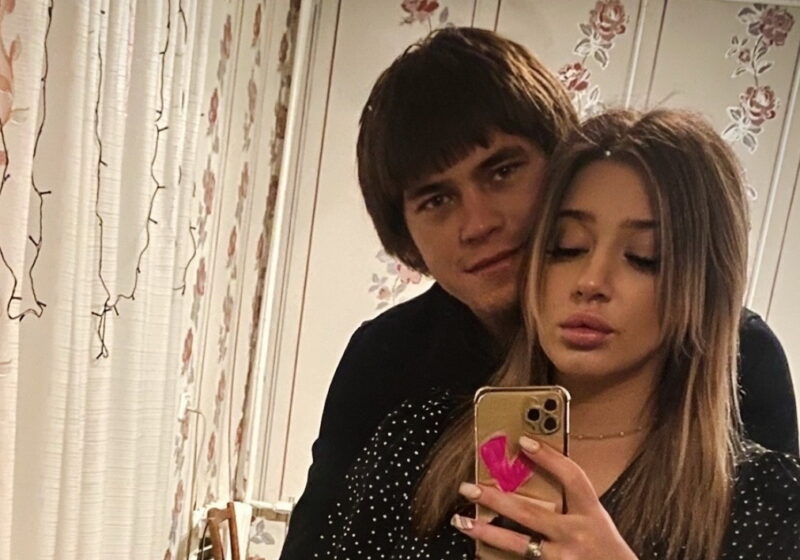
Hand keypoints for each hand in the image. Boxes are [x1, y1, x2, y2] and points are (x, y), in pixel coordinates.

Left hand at [451, 436, 637, 559]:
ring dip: (486, 532)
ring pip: (519, 544)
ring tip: (462, 520)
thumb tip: (528, 475)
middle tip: (468, 486)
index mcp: (591, 513)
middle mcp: (577, 535)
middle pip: (531, 514)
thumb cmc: (605, 547)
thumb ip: (570, 502)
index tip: (524, 440)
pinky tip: (477, 549)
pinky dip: (496, 556)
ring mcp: (565, 558)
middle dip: (496, 499)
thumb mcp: (595, 519)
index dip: (549, 457)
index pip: (572, 477)